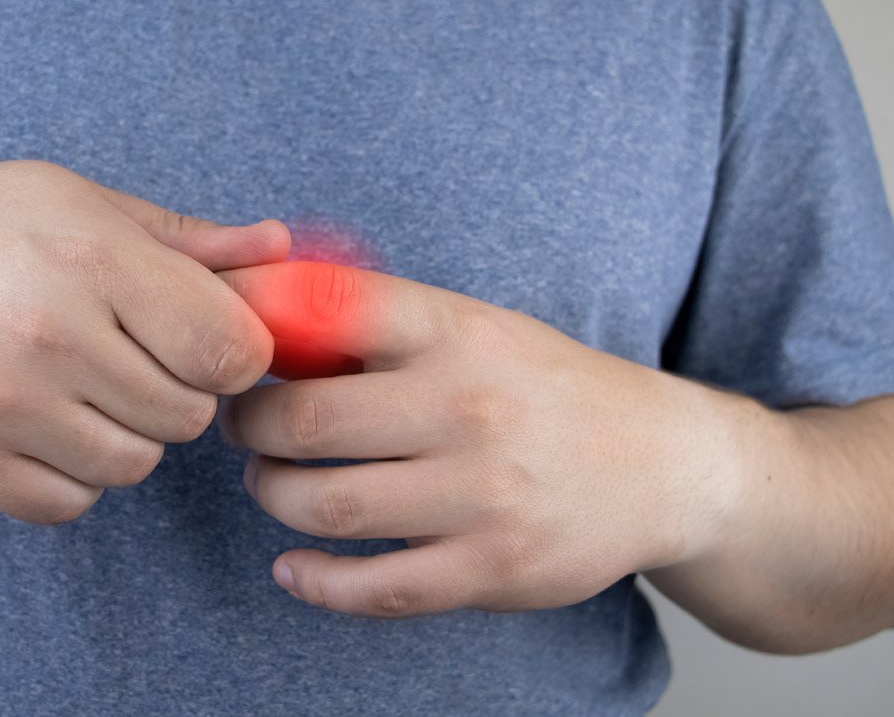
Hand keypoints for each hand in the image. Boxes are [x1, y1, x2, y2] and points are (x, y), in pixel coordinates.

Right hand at [0, 160, 287, 523]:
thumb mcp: (75, 200)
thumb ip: (185, 238)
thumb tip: (280, 249)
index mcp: (91, 259)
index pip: (227, 348)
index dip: (233, 352)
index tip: (206, 341)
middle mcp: (48, 335)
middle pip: (187, 414)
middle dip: (176, 391)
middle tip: (129, 358)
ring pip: (133, 466)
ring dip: (126, 437)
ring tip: (81, 388)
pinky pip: (66, 503)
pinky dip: (71, 477)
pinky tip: (42, 426)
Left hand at [216, 261, 734, 617]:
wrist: (664, 464)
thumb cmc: (548, 388)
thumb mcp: (478, 327)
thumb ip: (383, 322)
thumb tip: (262, 307)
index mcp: (459, 332)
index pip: (328, 307)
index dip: (255, 324)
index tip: (230, 346)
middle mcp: (468, 405)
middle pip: (304, 419)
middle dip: (249, 425)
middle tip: (245, 426)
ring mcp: (482, 493)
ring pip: (325, 504)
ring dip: (272, 495)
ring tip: (272, 483)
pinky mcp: (493, 568)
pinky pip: (374, 587)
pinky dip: (314, 580)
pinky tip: (293, 565)